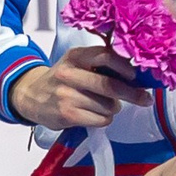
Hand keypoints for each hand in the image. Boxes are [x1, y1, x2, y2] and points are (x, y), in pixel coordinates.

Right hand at [10, 43, 150, 131]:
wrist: (32, 96)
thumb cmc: (62, 80)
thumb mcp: (76, 63)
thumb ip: (100, 64)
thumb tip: (135, 75)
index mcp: (75, 56)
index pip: (105, 56)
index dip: (124, 67)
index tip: (135, 76)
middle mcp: (69, 73)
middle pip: (109, 85)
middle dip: (132, 93)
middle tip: (144, 98)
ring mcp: (67, 95)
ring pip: (108, 105)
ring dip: (113, 108)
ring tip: (103, 106)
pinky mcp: (68, 114)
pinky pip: (101, 119)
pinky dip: (104, 119)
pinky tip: (95, 115)